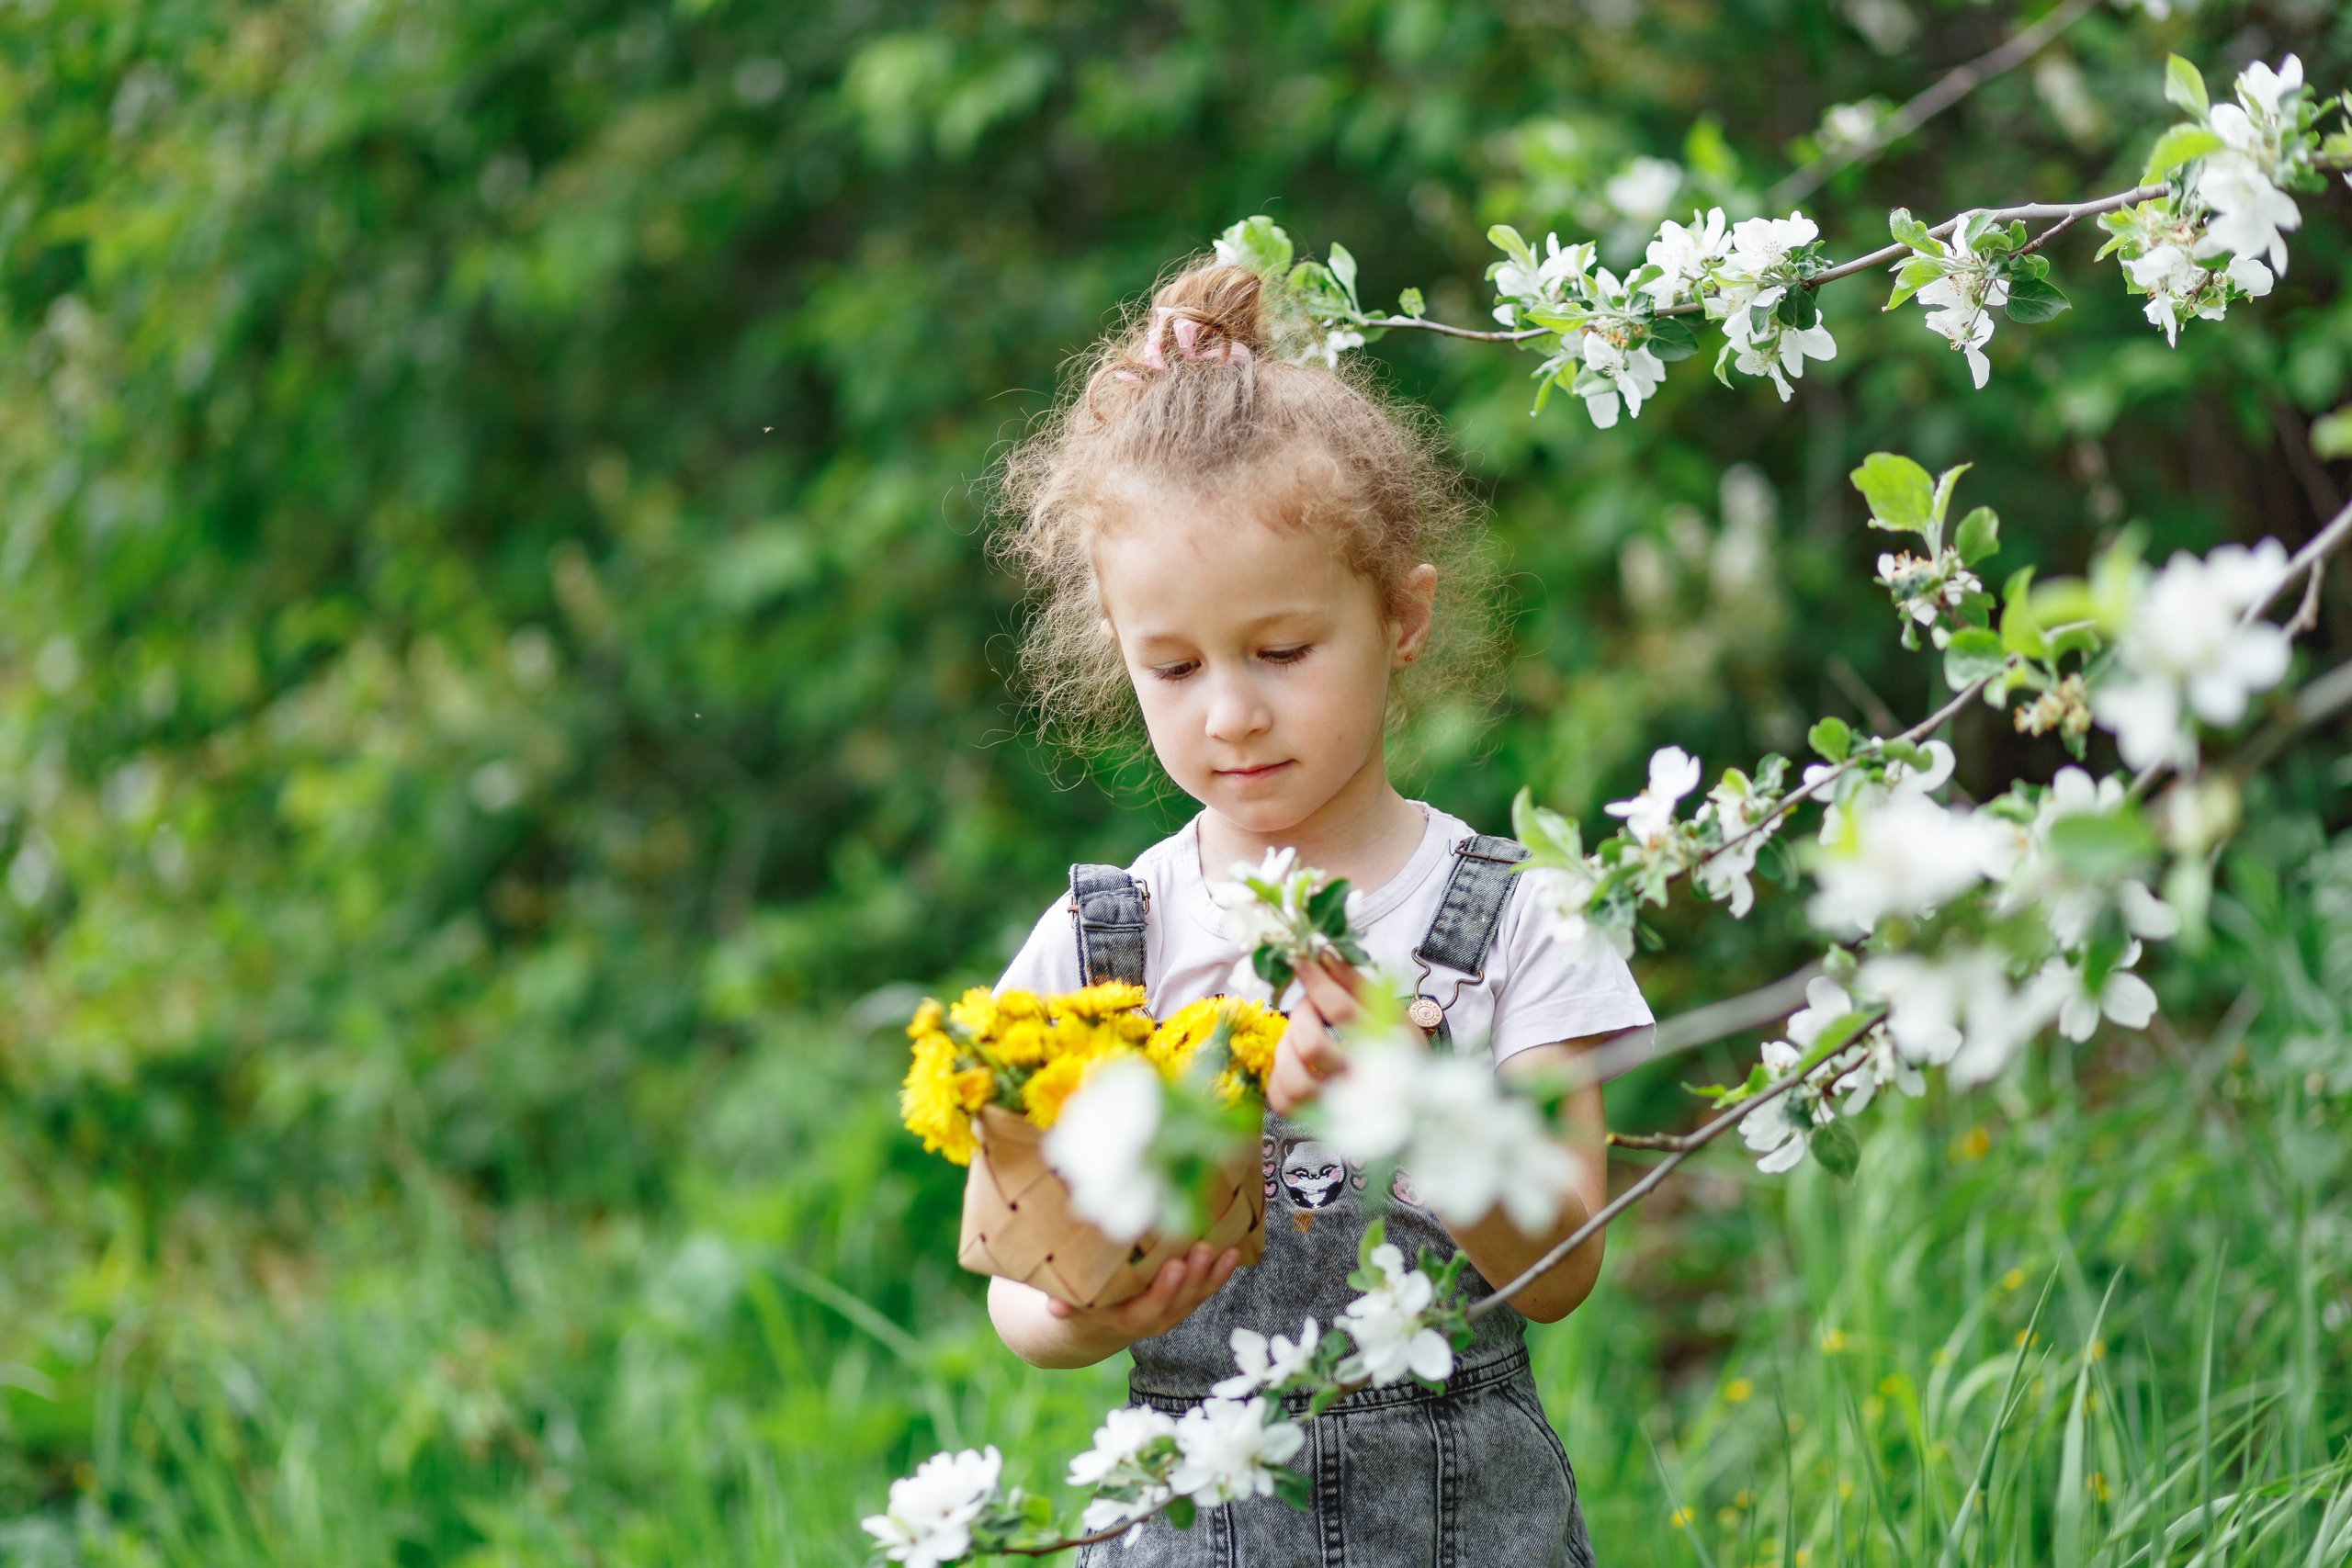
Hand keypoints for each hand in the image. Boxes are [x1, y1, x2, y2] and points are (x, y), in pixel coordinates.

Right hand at [1044, 1242, 1241, 1347]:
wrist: (1096, 1329)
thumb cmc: (1080, 1308)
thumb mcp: (1069, 1309)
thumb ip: (1064, 1306)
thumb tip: (1054, 1307)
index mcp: (1127, 1321)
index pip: (1150, 1309)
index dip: (1164, 1290)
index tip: (1173, 1266)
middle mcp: (1155, 1320)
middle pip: (1179, 1301)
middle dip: (1193, 1275)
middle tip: (1202, 1247)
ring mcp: (1173, 1312)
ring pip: (1197, 1295)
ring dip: (1212, 1274)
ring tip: (1224, 1249)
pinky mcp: (1184, 1302)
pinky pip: (1205, 1289)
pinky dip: (1220, 1273)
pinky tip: (1234, 1252)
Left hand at [1266, 959, 1397, 1114]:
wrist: (1414, 1107)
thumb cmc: (1399, 1051)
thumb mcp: (1391, 1012)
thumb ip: (1355, 984)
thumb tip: (1322, 954)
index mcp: (1390, 1048)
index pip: (1341, 1010)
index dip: (1316, 981)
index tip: (1302, 961)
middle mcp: (1367, 1083)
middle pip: (1311, 1045)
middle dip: (1301, 1016)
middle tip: (1310, 1008)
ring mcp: (1343, 1109)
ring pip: (1295, 1080)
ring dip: (1288, 1050)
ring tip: (1300, 1038)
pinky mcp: (1320, 1123)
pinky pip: (1284, 1101)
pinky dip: (1280, 1077)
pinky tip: (1295, 1063)